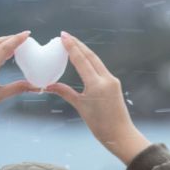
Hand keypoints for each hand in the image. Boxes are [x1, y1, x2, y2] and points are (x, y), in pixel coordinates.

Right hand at [45, 31, 150, 162]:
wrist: (120, 134)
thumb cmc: (99, 124)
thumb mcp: (80, 107)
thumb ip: (65, 92)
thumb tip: (49, 85)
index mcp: (96, 84)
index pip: (82, 60)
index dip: (71, 47)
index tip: (63, 36)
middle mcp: (106, 79)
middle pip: (90, 56)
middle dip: (77, 44)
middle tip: (65, 35)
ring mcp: (112, 80)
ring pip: (96, 60)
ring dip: (84, 50)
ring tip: (72, 43)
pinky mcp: (114, 83)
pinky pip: (100, 68)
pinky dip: (90, 60)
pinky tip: (84, 57)